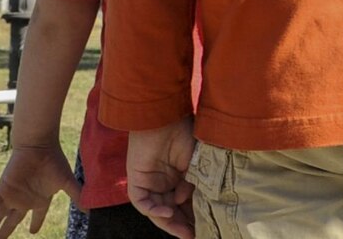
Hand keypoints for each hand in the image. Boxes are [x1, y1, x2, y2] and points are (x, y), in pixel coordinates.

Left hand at [0, 143, 77, 238]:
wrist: (38, 145)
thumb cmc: (53, 161)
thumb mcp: (67, 182)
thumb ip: (76, 195)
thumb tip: (91, 209)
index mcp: (40, 198)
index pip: (37, 215)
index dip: (35, 223)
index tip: (33, 231)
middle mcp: (25, 199)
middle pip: (12, 221)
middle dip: (4, 233)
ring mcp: (12, 196)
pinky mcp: (3, 190)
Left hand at [127, 118, 196, 238]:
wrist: (165, 116)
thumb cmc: (185, 132)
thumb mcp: (197, 162)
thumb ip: (192, 183)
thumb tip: (183, 200)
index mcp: (180, 177)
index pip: (186, 203)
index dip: (195, 216)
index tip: (206, 227)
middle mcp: (164, 182)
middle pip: (171, 211)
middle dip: (182, 225)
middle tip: (194, 235)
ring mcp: (150, 182)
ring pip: (157, 210)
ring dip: (169, 222)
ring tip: (184, 232)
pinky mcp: (136, 180)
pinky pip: (142, 202)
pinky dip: (153, 210)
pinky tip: (166, 212)